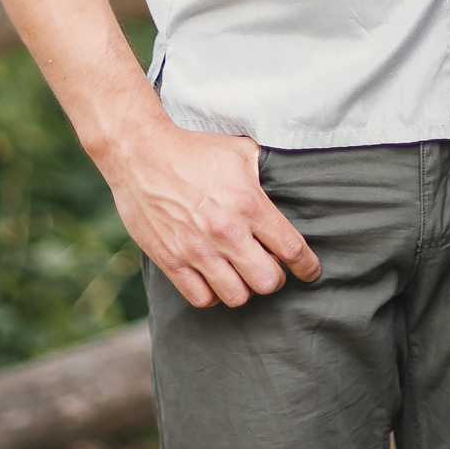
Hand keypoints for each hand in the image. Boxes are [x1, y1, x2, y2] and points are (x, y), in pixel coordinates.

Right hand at [98, 118, 318, 308]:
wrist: (140, 152)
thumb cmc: (193, 150)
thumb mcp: (240, 151)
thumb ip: (267, 173)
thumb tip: (289, 184)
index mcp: (248, 204)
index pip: (292, 249)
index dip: (307, 266)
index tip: (309, 270)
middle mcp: (225, 231)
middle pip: (268, 282)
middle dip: (276, 277)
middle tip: (270, 267)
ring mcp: (196, 249)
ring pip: (237, 296)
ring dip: (244, 287)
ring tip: (241, 274)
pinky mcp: (171, 260)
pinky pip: (201, 298)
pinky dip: (212, 293)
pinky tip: (214, 278)